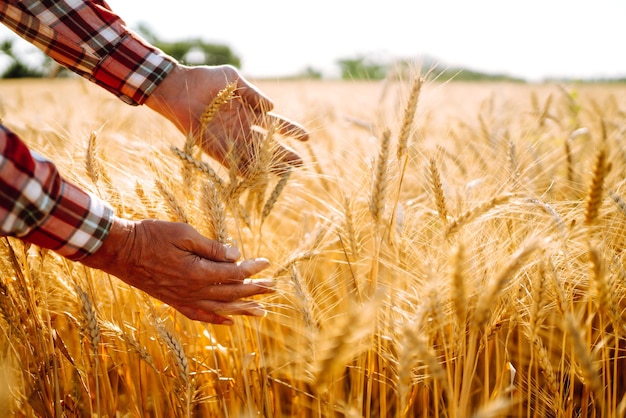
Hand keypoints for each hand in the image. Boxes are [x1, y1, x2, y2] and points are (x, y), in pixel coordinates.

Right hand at [80, 217, 273, 323]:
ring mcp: (183, 299)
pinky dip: (217, 319)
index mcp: (198, 272)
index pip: (234, 273)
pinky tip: (229, 321)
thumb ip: (211, 247)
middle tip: (274, 289)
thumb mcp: (184, 233)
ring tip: (261, 312)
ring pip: (220, 308)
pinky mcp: (174, 302)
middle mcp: (193, 290)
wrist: (120, 251)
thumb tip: (235, 255)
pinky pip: (200, 315)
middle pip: (232, 293)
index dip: (253, 269)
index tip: (267, 262)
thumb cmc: (151, 236)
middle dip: (255, 291)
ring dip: (242, 309)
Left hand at [145, 63, 308, 174]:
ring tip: (285, 174)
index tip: (306, 137)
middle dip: (284, 154)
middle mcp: (241, 129)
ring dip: (268, 166)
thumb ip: (252, 92)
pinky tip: (257, 179)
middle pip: (267, 145)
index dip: (290, 130)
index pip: (274, 124)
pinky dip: (244, 171)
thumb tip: (273, 107)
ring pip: (253, 156)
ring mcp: (229, 140)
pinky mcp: (214, 148)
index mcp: (248, 112)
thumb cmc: (205, 80)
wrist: (179, 88)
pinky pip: (232, 162)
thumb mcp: (233, 79)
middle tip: (301, 164)